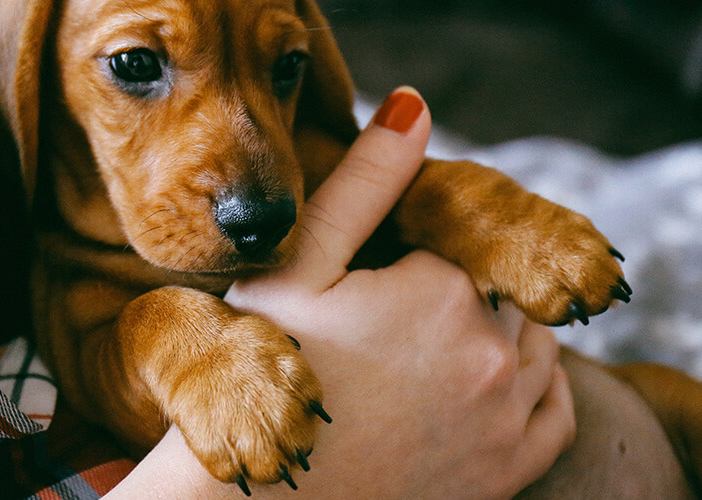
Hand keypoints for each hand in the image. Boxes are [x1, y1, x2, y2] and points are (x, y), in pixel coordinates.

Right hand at [106, 87, 574, 498]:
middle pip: (503, 290)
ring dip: (501, 330)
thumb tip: (415, 107)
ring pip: (536, 342)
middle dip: (458, 291)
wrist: (261, 497)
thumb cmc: (265, 372)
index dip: (418, 254)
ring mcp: (505, 419)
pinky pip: (555, 410)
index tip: (374, 282)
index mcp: (443, 294)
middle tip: (391, 318)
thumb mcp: (297, 266)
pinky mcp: (507, 471)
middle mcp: (492, 355)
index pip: (463, 242)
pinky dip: (538, 386)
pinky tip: (496, 380)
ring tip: (430, 344)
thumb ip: (363, 184)